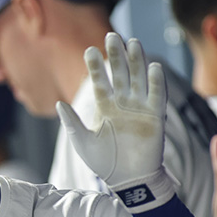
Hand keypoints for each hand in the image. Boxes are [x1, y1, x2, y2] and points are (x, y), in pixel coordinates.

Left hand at [56, 32, 171, 209]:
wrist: (128, 180)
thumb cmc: (104, 163)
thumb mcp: (83, 142)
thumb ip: (72, 122)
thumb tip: (59, 103)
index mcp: (105, 107)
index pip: (100, 81)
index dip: (96, 66)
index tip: (89, 50)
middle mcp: (123, 103)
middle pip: (120, 73)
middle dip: (116, 55)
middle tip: (111, 36)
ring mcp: (140, 108)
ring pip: (139, 78)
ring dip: (136, 61)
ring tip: (132, 42)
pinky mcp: (156, 116)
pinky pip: (157, 95)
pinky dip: (156, 81)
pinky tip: (152, 65)